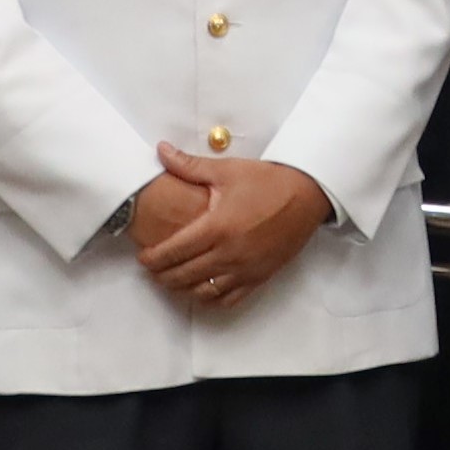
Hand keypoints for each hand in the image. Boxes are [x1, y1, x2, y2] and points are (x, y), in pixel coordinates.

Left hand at [133, 146, 335, 311]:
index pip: (173, 252)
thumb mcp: (226, 170)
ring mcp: (244, 270)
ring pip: (204, 293)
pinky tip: (202, 290)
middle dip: (162, 275)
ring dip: (183, 290)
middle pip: (183, 276)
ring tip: (173, 279)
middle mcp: (228, 254)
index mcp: (216, 228)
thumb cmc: (267, 181)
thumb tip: (161, 150)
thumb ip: (188, 166)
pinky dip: (211, 299)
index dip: (152, 259)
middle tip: (153, 269)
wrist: (307, 194)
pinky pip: (229, 299)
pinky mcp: (259, 277)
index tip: (142, 258)